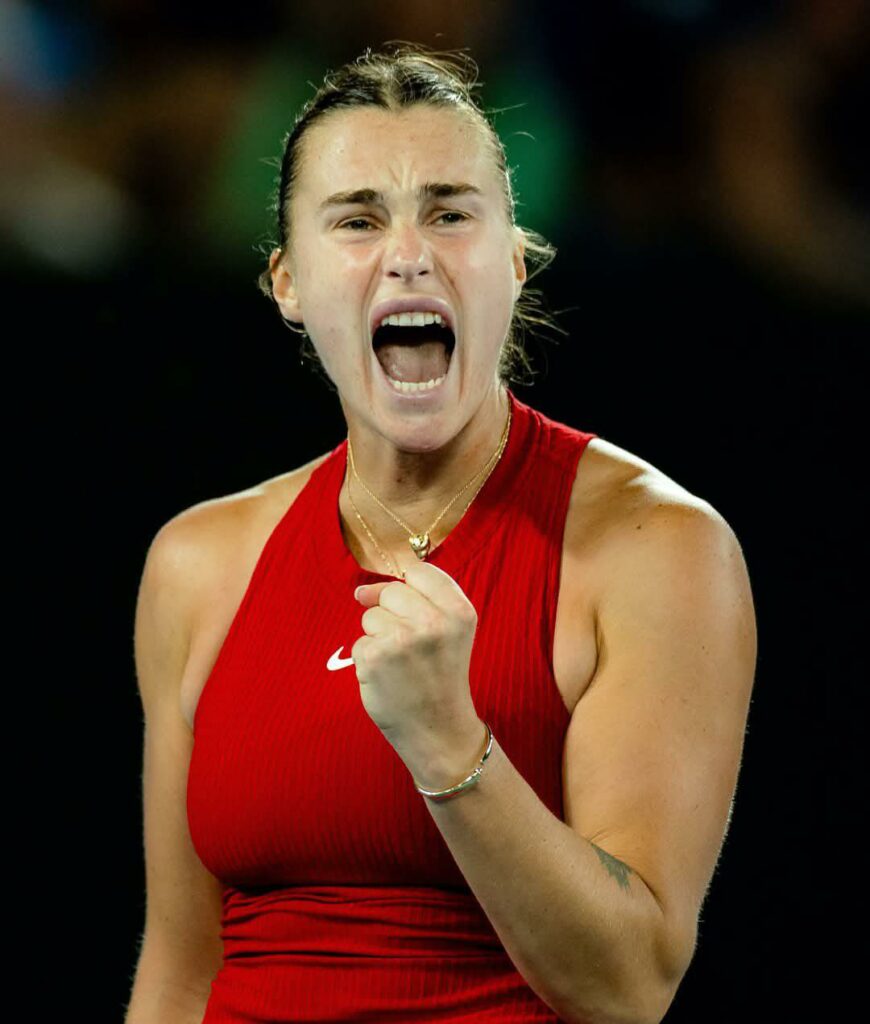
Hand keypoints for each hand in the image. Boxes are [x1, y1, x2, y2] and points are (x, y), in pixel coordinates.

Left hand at [352, 560, 480, 770]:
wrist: (438, 730)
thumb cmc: (441, 676)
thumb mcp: (452, 631)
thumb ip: (420, 598)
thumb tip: (361, 591)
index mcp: (459, 611)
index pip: (419, 571)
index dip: (410, 590)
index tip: (416, 614)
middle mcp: (433, 621)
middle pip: (391, 592)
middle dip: (392, 615)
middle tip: (412, 648)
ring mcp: (402, 639)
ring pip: (371, 616)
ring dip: (379, 638)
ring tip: (401, 664)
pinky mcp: (374, 657)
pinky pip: (359, 642)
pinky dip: (368, 660)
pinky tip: (388, 678)